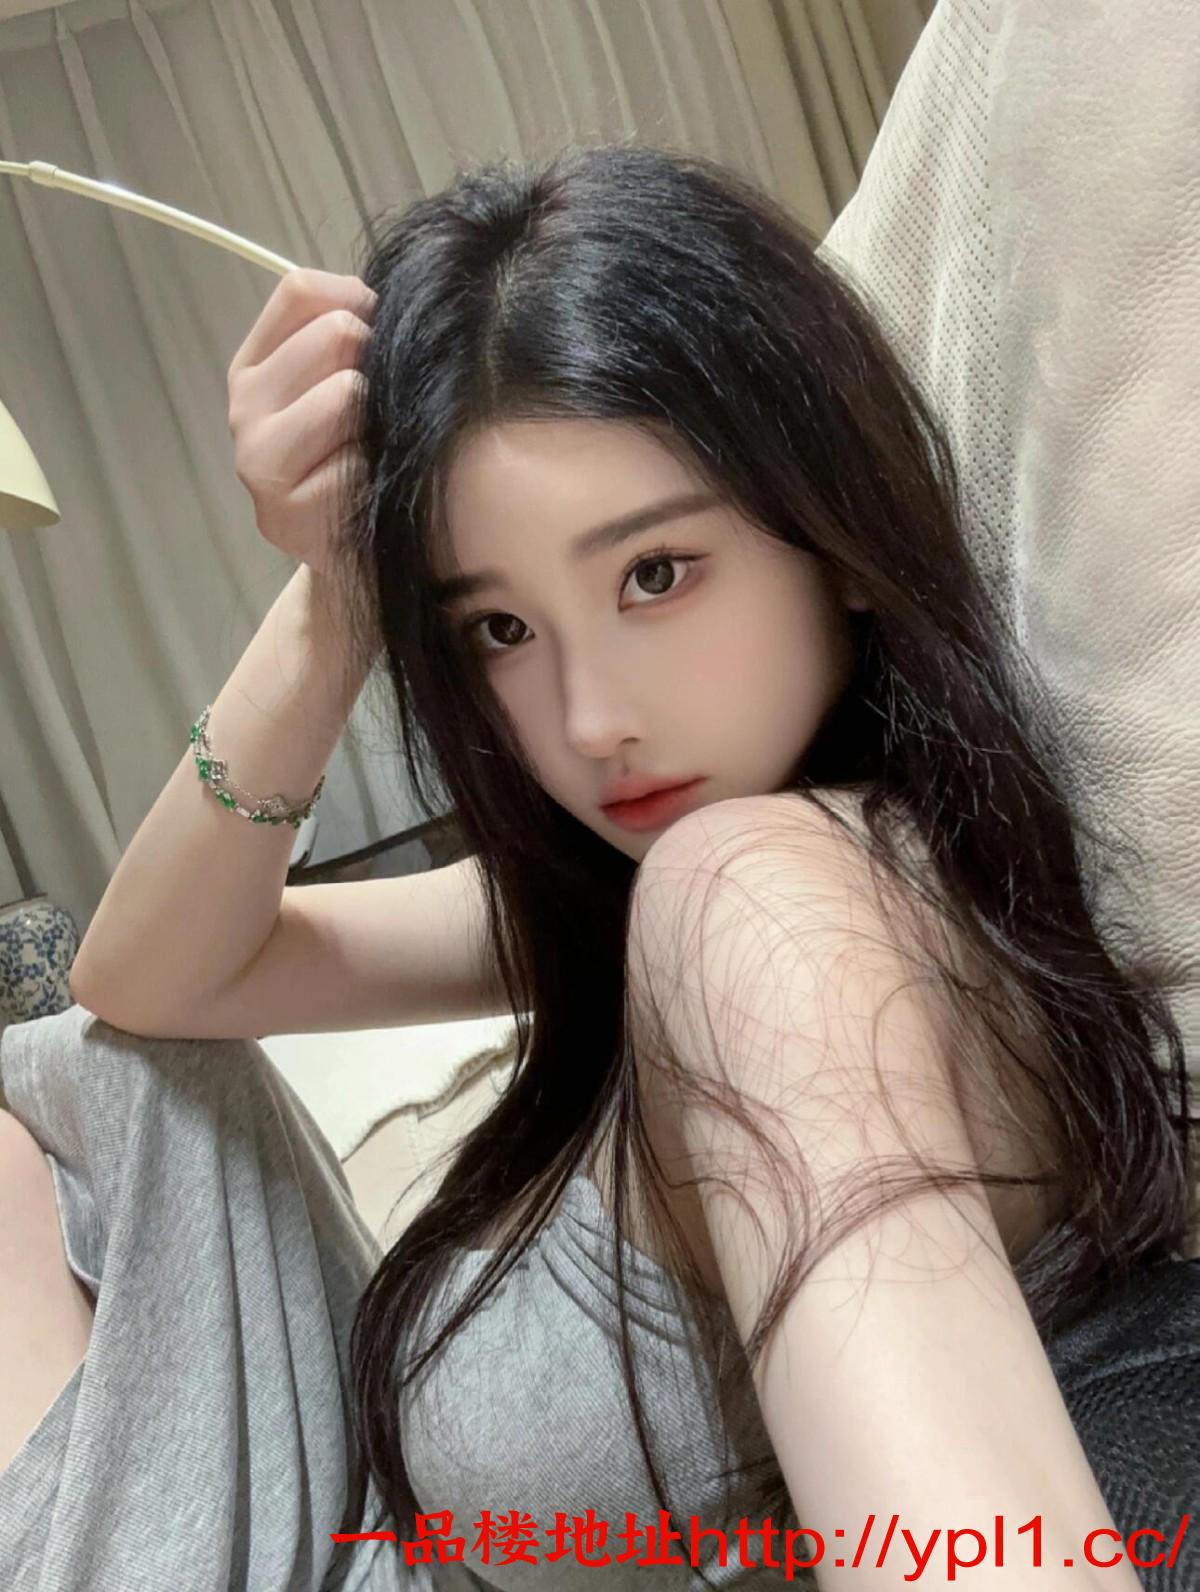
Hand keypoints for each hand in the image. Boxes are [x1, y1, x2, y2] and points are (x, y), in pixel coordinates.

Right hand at [227, 268, 377, 573]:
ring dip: (378, 420)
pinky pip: (357, 463)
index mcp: (254, 366)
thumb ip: (351, 331)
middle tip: (379, 412)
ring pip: (346, 393)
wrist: (358, 556)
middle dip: (375, 364)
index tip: (380, 339)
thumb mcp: (349, 386)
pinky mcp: (286, 514)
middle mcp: (243, 407)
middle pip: (334, 334)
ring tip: (373, 451)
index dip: (357, 303)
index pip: (301, 291)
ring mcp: (257, 462)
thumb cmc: (359, 460)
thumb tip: (378, 303)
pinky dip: (376, 474)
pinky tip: (368, 493)